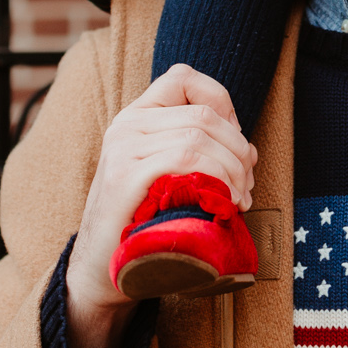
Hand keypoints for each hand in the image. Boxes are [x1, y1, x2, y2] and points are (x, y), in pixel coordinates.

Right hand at [65, 68, 256, 347]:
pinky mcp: (126, 177)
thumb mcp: (166, 174)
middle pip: (204, 114)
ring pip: (200, 136)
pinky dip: (217, 179)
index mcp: (136, 116)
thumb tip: (246, 148)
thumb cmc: (144, 222)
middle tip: (247, 185)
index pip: (184, 77)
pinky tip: (225, 204)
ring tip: (239, 199)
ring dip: (234, 168)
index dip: (222, 102)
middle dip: (239, 148)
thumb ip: (193, 149)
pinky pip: (186, 159)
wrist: (101, 270)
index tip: (236, 142)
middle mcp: (126, 125)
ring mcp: (123, 149)